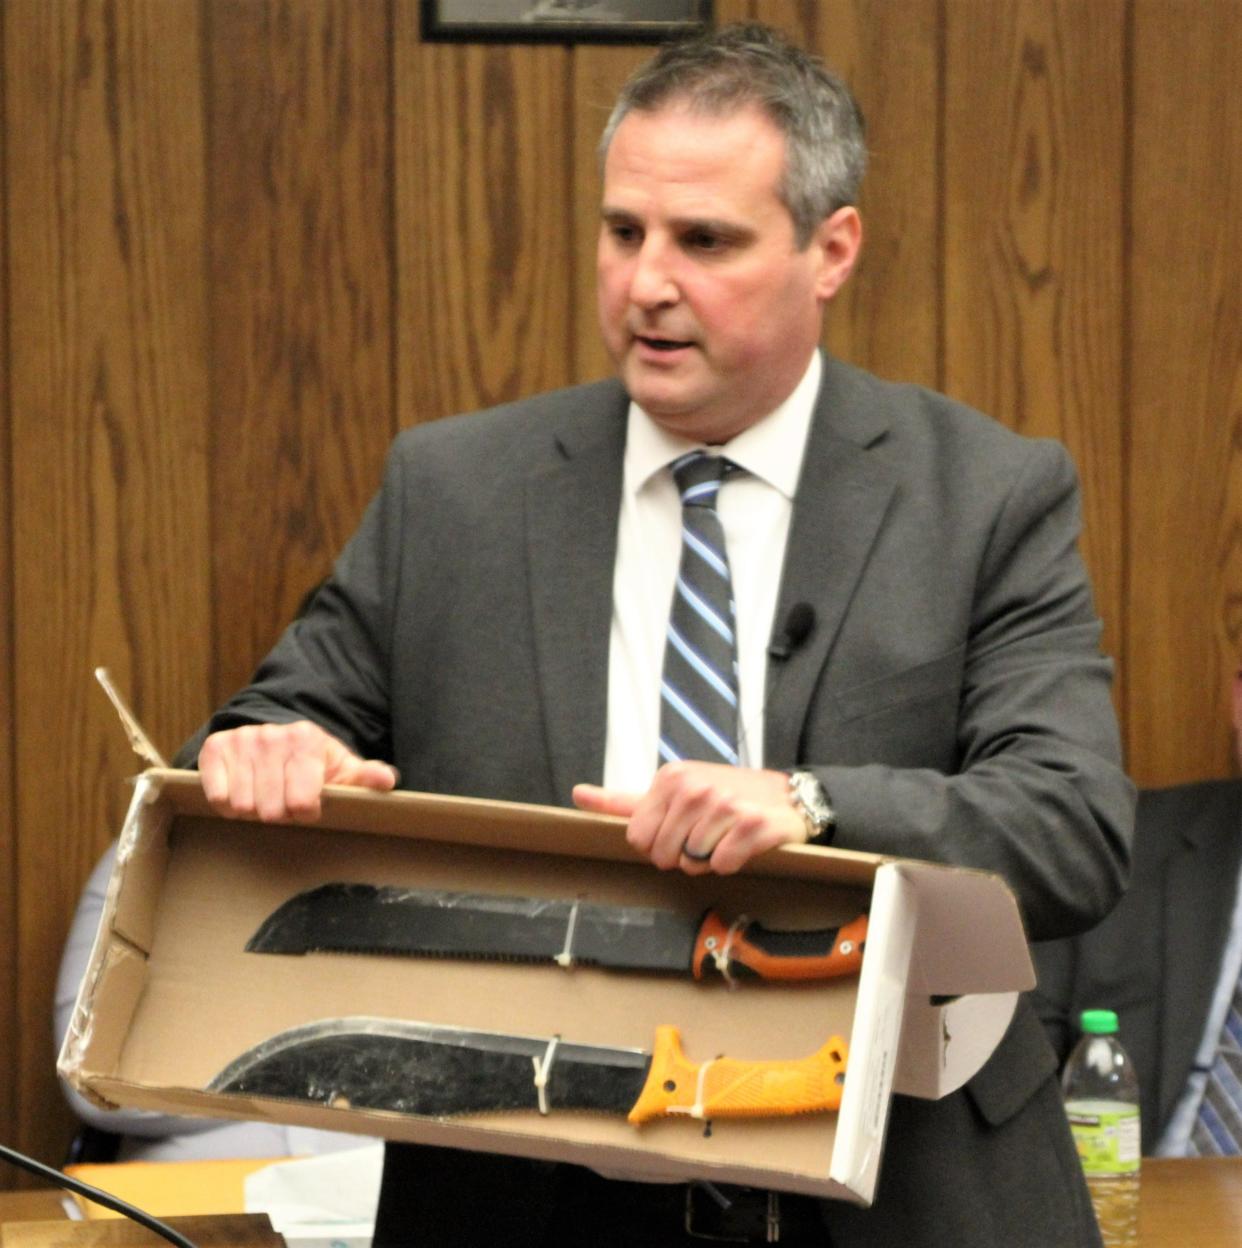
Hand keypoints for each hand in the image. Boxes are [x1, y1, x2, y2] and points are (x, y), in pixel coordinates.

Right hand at [197, 721, 397, 821]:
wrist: (278, 738)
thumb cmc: (315, 763)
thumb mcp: (342, 768)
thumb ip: (365, 777)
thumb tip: (386, 781)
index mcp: (306, 740)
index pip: (300, 802)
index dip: (305, 813)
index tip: (308, 808)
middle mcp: (272, 736)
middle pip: (270, 809)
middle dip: (279, 814)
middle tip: (284, 804)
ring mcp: (242, 740)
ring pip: (243, 805)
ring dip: (254, 810)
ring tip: (265, 797)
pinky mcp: (215, 747)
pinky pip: (217, 796)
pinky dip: (228, 804)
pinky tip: (243, 792)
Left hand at [572, 762, 804, 874]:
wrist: (786, 795)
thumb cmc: (723, 794)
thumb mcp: (671, 791)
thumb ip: (624, 801)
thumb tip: (578, 795)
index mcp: (671, 779)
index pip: (638, 839)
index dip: (658, 844)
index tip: (678, 831)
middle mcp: (696, 788)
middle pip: (664, 855)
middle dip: (683, 855)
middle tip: (705, 836)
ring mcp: (725, 806)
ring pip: (694, 862)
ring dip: (708, 860)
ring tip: (724, 838)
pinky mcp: (752, 825)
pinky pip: (723, 864)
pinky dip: (732, 862)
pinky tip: (742, 844)